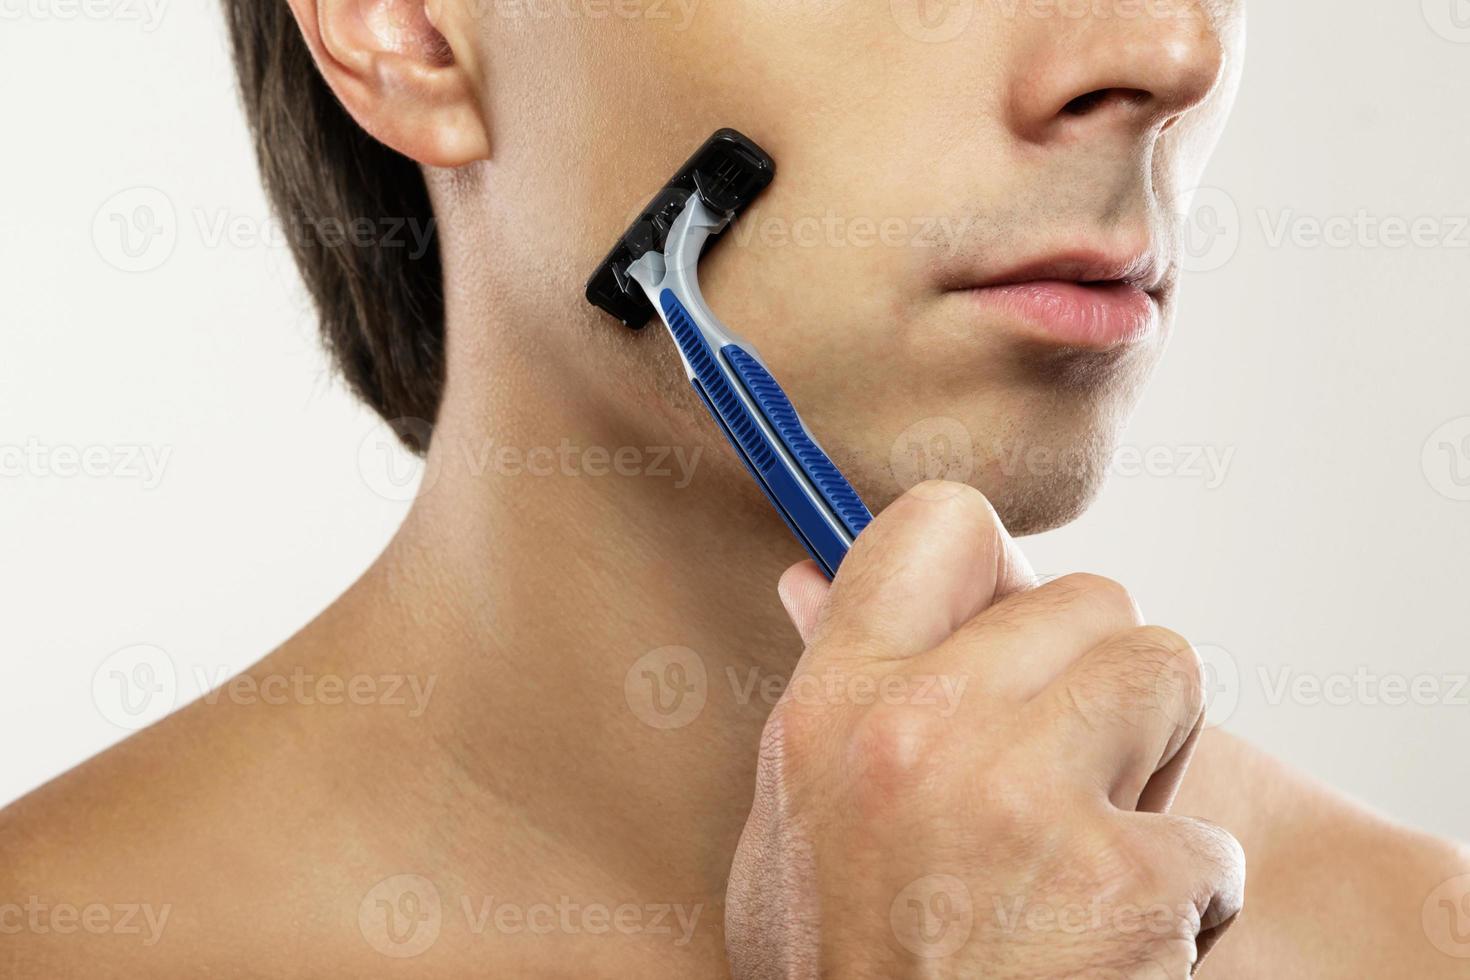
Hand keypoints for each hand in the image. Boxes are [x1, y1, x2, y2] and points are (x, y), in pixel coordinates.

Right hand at [725, 482, 1243, 978]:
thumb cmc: (844, 965)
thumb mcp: (792, 818)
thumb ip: (825, 690)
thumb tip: (808, 574)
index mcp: (836, 704)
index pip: (938, 528)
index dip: (992, 561)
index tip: (1005, 612)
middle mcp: (922, 730)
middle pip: (1092, 599)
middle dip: (1095, 678)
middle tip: (1059, 764)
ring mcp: (1022, 800)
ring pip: (1169, 672)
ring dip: (1152, 757)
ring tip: (1088, 838)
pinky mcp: (1119, 885)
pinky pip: (1205, 841)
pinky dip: (1178, 896)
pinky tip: (1110, 940)